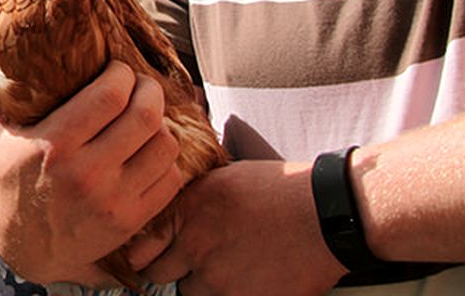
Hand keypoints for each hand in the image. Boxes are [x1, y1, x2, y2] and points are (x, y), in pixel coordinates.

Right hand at [0, 60, 183, 285]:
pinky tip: (149, 151)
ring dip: (161, 125)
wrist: (26, 247)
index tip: (117, 69)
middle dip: (150, 90)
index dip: (122, 74)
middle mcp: (87, 172)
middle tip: (141, 85)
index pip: (110, 95)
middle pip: (145, 116)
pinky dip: (166, 160)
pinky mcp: (130, 220)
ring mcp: (113, 199)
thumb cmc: (11, 182)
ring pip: (165, 145)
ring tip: (147, 117)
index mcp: (55, 145)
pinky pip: (171, 179)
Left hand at [133, 160, 342, 295]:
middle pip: (157, 274)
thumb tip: (169, 206)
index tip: (148, 255)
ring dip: (200, 285)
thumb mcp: (223, 179)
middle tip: (185, 265)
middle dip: (169, 271)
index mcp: (186, 211)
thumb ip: (192, 200)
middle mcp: (194, 243)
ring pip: (189, 292)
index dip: (143, 252)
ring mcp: (216, 276)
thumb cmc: (280, 191)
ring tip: (225, 269)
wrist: (324, 214)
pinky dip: (228, 294)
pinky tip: (244, 279)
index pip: (140, 244)